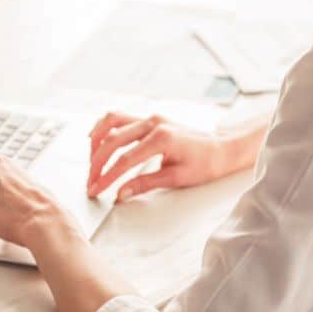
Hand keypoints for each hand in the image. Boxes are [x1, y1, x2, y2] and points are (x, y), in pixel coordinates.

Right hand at [86, 112, 261, 201]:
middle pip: (113, 140)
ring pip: (112, 122)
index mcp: (162, 138)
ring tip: (91, 162)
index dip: (107, 176)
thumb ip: (144, 184)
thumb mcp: (176, 179)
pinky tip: (97, 140)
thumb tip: (120, 194)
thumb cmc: (205, 164)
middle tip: (91, 182)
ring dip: (97, 141)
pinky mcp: (149, 118)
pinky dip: (105, 128)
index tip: (96, 189)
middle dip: (97, 163)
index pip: (124, 159)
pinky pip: (120, 118)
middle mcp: (153, 123)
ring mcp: (150, 117)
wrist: (222, 148)